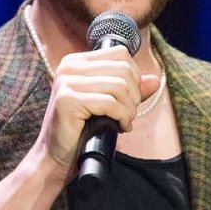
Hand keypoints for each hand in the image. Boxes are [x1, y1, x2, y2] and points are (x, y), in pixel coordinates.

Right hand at [36, 45, 159, 179]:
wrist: (56, 155)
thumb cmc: (82, 129)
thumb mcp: (109, 104)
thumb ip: (130, 90)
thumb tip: (155, 80)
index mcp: (77, 61)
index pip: (120, 54)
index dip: (134, 76)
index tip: (129, 98)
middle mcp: (69, 66)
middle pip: (123, 69)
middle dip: (134, 95)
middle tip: (128, 114)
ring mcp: (66, 81)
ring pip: (119, 86)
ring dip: (129, 108)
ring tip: (124, 121)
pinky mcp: (67, 100)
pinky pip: (110, 103)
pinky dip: (122, 116)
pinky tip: (120, 127)